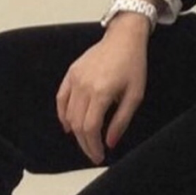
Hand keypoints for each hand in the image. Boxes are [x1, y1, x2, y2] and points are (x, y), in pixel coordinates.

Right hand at [56, 16, 149, 164]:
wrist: (124, 38)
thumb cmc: (133, 66)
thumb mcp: (135, 95)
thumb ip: (121, 121)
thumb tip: (110, 142)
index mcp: (101, 92)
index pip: (90, 128)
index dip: (93, 146)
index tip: (99, 156)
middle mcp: (84, 86)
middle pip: (78, 124)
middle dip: (85, 143)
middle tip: (94, 154)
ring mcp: (74, 79)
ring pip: (68, 114)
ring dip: (75, 132)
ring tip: (86, 141)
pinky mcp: (70, 73)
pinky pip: (61, 99)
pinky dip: (63, 115)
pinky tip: (69, 126)